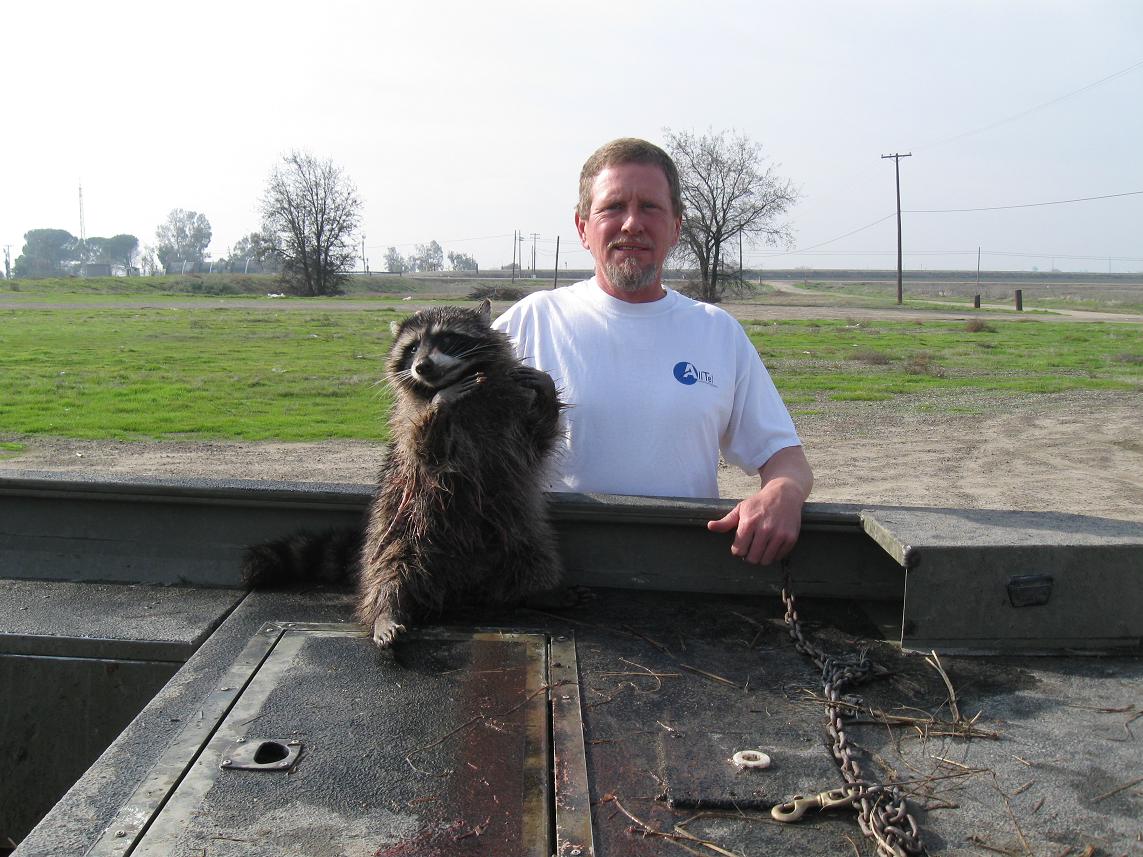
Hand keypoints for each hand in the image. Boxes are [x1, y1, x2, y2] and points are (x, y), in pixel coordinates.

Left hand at [707, 446, 812, 565]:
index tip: (740, 545)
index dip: (738, 550)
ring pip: (765, 560)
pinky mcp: (790, 538)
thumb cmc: (759, 503)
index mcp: (749, 523)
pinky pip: (778, 557)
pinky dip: (773, 555)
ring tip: (760, 549)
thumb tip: (710, 526)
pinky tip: (771, 546)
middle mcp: (765, 530)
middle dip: (749, 556)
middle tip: (750, 549)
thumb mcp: (741, 508)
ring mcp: (779, 534)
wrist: (785, 494)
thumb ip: (726, 521)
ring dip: (761, 558)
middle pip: (752, 558)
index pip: (739, 551)